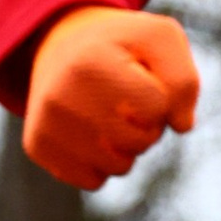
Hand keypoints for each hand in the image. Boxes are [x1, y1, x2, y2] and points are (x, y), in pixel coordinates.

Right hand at [21, 4, 199, 192]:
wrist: (62, 44)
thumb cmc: (121, 46)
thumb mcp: (160, 39)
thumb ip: (183, 79)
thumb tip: (181, 126)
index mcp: (90, 63)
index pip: (156, 107)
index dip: (161, 98)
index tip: (143, 79)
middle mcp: (60, 96)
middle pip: (140, 141)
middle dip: (147, 125)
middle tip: (128, 100)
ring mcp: (45, 124)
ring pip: (118, 166)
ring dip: (127, 147)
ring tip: (110, 115)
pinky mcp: (37, 146)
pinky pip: (92, 181)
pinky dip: (102, 163)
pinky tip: (91, 133)